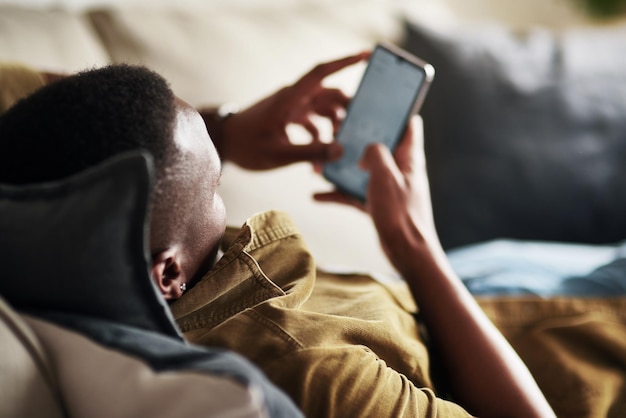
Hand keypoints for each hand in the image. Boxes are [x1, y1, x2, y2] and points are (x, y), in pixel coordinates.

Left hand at [214, 52, 368, 169]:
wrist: (224, 144)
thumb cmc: (247, 146)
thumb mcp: (279, 154)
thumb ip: (310, 152)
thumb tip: (340, 149)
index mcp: (290, 98)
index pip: (321, 73)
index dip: (344, 62)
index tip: (365, 55)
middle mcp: (293, 98)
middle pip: (329, 95)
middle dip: (346, 111)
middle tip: (358, 130)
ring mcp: (291, 107)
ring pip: (323, 111)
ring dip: (333, 129)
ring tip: (337, 152)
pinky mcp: (288, 117)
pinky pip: (312, 123)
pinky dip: (319, 139)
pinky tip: (318, 163)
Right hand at [314, 116, 440, 268]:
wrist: (407, 252)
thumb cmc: (401, 213)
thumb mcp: (385, 176)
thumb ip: (375, 154)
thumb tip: (368, 150)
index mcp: (409, 158)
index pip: (409, 125)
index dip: (396, 111)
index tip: (376, 103)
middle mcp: (400, 170)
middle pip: (379, 145)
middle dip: (359, 139)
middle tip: (337, 132)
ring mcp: (389, 188)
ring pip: (363, 170)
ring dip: (343, 167)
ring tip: (320, 165)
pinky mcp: (379, 205)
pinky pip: (355, 194)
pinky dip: (339, 193)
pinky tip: (317, 195)